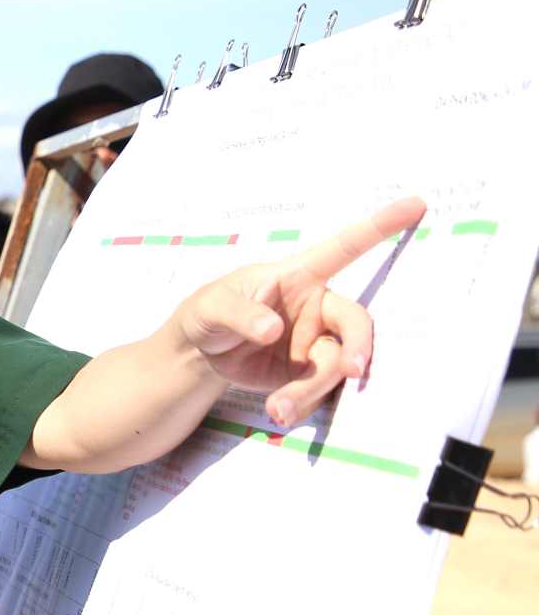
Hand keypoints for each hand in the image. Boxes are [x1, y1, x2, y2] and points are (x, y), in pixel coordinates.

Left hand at [172, 197, 425, 425]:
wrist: (199, 352)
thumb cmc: (209, 312)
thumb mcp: (212, 306)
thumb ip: (240, 314)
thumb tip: (272, 329)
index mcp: (299, 276)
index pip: (344, 248)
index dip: (379, 227)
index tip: (415, 202)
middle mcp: (317, 308)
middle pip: (354, 323)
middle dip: (358, 347)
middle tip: (353, 370)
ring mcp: (314, 342)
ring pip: (334, 367)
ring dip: (312, 389)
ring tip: (278, 409)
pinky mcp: (306, 373)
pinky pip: (317, 391)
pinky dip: (300, 404)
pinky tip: (278, 412)